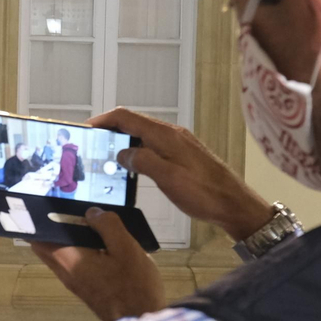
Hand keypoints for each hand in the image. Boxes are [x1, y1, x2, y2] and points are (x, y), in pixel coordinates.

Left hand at [32, 208, 165, 320]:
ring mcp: (73, 282)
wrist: (141, 320)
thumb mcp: (126, 247)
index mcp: (67, 259)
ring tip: (91, 223)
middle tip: (74, 211)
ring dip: (69, 239)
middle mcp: (64, 271)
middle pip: (48, 245)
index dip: (39, 219)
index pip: (38, 237)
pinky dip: (79, 250)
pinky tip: (101, 243)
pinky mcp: (84, 288)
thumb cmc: (133, 284)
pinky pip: (73, 263)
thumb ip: (107, 225)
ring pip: (61, 255)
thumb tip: (91, 213)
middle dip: (56, 227)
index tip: (49, 204)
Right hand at [93, 108, 273, 240]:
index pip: (126, 117)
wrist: (234, 203)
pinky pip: (153, 146)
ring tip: (105, 157)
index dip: (103, 120)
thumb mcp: (168, 178)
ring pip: (143, 135)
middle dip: (110, 130)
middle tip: (91, 145)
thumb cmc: (205, 193)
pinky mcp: (183, 155)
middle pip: (133, 123)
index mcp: (165, 136)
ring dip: (123, 142)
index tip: (86, 129)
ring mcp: (178, 144)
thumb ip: (143, 161)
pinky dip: (137, 151)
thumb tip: (122, 152)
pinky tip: (131, 167)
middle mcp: (171, 134)